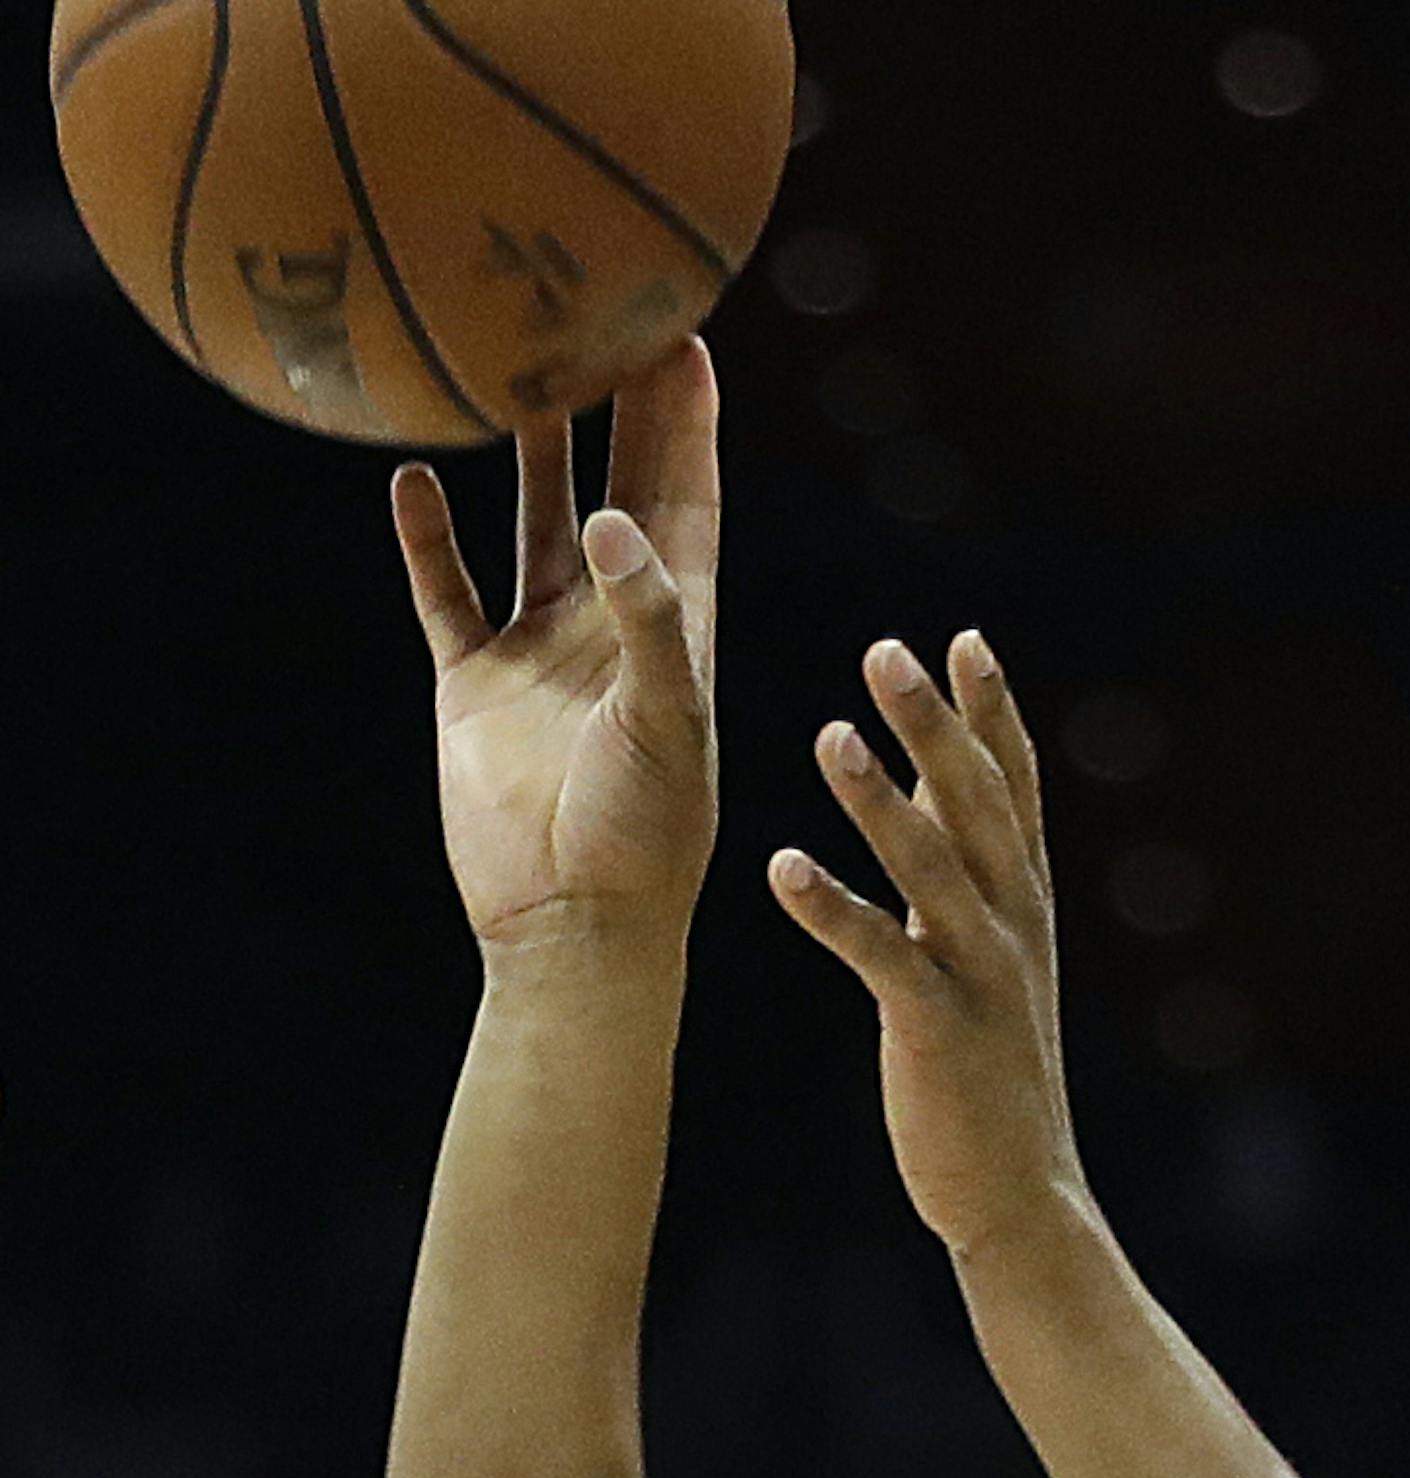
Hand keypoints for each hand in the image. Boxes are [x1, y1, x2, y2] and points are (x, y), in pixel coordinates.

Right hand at [392, 339, 720, 959]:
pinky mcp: (475, 684)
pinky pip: (446, 592)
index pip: (688, 497)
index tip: (683, 331)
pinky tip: (410, 475)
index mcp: (677, 625)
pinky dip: (428, 539)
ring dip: (523, 451)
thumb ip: (646, 621)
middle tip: (597, 308)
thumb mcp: (664, 721)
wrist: (571, 925)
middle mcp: (611, 623)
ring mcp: (539, 649)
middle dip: (612, 404)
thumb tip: (611, 519)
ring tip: (508, 360)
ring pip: (530, 523)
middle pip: (614, 484)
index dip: (687, 419)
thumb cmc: (645, 835)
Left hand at [769, 636, 1089, 1259]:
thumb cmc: (991, 1073)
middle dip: (935, 726)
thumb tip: (943, 783)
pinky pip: (883, 958)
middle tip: (887, 650)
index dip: (993, 714)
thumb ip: (969, 870)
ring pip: (934, 870)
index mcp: (1023, 904)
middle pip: (977, 806)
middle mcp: (1013, 927)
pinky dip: (833, 909)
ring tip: (831, 734)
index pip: (1014, 790)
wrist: (1020, 1194)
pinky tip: (782, 866)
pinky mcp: (940, 1032)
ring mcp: (982, 978)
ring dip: (883, 800)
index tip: (964, 639)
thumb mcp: (990, 958)